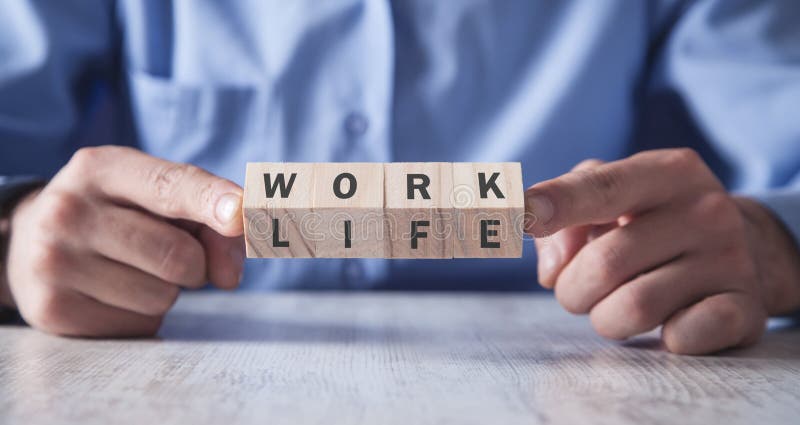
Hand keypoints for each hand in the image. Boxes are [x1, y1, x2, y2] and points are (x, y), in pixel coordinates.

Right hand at [2, 146, 244, 336]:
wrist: (33, 242)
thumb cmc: (119, 214)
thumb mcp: (157, 197)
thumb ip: (210, 222)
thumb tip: (229, 275)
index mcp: (101, 168)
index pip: (170, 186)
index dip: (213, 201)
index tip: (241, 212)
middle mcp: (69, 210)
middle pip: (178, 255)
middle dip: (196, 263)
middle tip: (173, 255)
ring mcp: (54, 261)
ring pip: (162, 297)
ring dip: (168, 290)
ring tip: (132, 269)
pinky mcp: (52, 310)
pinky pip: (140, 327)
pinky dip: (143, 316)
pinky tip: (112, 293)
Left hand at [525, 149, 799, 354]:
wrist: (738, 250)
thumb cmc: (649, 221)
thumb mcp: (607, 200)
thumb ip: (563, 219)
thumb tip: (553, 271)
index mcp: (667, 172)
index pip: (602, 188)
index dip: (558, 204)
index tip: (522, 214)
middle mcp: (705, 210)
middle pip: (605, 264)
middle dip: (573, 289)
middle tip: (580, 290)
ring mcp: (730, 259)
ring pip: (633, 309)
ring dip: (606, 319)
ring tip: (617, 305)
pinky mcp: (746, 308)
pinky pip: (682, 338)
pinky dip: (660, 337)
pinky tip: (669, 320)